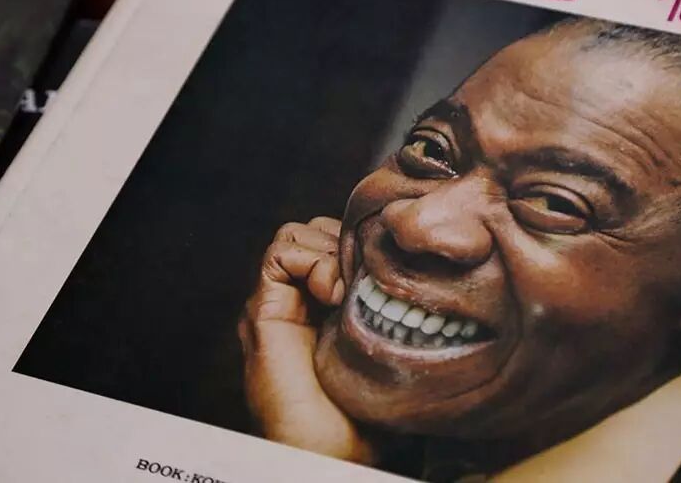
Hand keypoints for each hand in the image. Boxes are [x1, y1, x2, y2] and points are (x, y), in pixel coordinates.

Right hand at [239, 217, 376, 463]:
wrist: (332, 450)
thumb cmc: (366, 410)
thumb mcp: (388, 343)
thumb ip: (390, 306)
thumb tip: (418, 271)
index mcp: (327, 303)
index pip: (339, 240)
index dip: (362, 244)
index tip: (387, 272)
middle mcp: (299, 298)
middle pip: (318, 230)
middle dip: (346, 242)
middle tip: (367, 279)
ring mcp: (278, 302)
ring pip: (297, 234)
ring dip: (329, 250)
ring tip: (349, 290)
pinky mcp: (263, 310)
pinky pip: (280, 253)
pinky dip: (311, 261)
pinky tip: (333, 294)